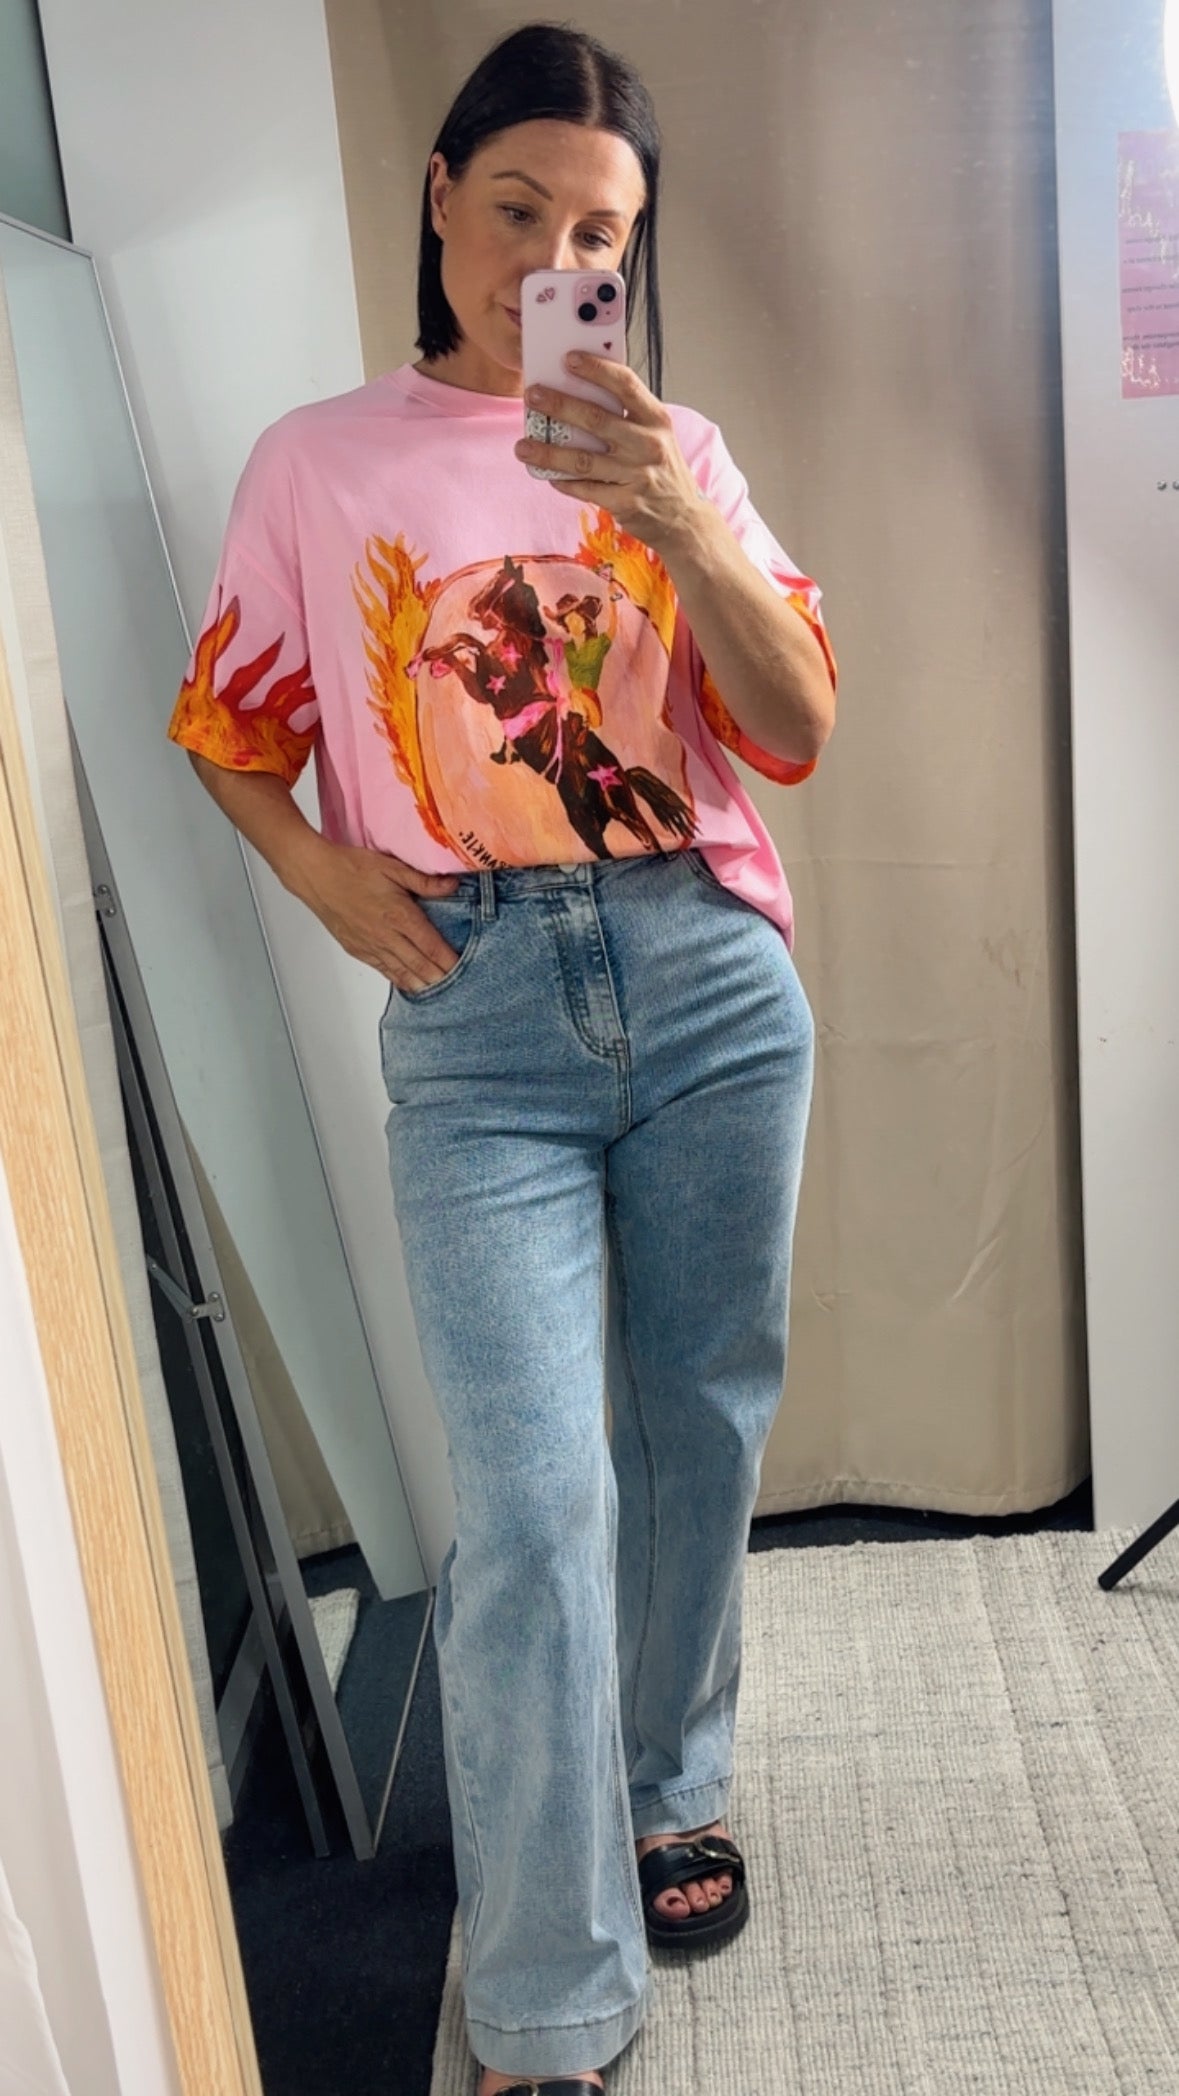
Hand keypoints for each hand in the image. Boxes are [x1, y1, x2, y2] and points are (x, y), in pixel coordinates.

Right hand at [298, 839, 462, 992]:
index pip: (432, 946)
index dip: (450, 961)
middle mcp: (386, 936)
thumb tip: (453, 885)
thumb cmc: (351, 867)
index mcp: (399, 915)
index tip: (466, 970)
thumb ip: (424, 881)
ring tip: (441, 994)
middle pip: (421, 965)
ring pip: (403, 973)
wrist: (315, 876)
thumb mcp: (392, 867)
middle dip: (441, 978)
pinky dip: (400, 980)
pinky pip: (384, 970)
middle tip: (460, 989)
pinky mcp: (358, 950)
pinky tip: (411, 986)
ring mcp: (370, 946)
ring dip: (422, 985)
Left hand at [515, 354, 706, 554]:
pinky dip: (564, 482)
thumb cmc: (662, 470)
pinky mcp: (625, 502)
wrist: (684, 518)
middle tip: (533, 396)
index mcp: (656, 419)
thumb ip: (628, 415)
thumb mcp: (657, 434)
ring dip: (548, 453)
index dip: (596, 369)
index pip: (625, 384)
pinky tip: (548, 476)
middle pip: (596, 419)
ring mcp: (636, 475)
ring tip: (523, 447)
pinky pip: (586, 489)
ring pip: (583, 460)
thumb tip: (581, 393)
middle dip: (559, 405)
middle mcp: (648, 444)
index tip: (568, 358)